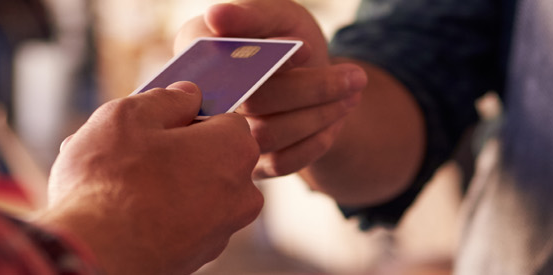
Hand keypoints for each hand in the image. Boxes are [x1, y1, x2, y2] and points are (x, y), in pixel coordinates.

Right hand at [34, 82, 261, 273]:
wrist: (94, 254)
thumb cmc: (111, 181)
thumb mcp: (129, 117)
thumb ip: (165, 100)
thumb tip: (187, 96)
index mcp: (235, 150)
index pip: (224, 118)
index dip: (187, 116)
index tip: (156, 122)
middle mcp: (241, 193)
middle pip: (207, 157)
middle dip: (170, 150)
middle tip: (125, 150)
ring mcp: (221, 230)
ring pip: (190, 190)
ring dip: (157, 182)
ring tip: (109, 181)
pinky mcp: (198, 257)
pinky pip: (180, 221)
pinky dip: (156, 213)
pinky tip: (118, 211)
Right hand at [176, 0, 365, 177]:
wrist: (307, 74)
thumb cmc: (285, 36)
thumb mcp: (277, 15)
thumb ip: (252, 15)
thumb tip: (218, 16)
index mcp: (197, 54)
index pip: (220, 63)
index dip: (267, 60)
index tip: (307, 49)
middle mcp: (202, 100)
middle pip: (252, 102)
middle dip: (310, 89)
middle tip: (355, 76)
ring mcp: (223, 139)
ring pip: (269, 136)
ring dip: (319, 115)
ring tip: (352, 93)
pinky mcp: (248, 165)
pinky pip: (282, 163)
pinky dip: (316, 140)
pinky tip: (335, 118)